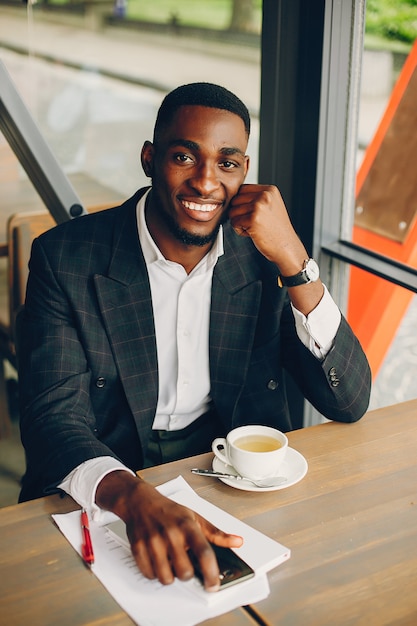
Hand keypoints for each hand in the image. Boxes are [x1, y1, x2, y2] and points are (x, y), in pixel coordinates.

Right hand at [96, 471, 242, 590]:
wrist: (141, 502)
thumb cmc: (170, 511)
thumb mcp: (196, 517)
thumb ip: (217, 533)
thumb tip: (237, 541)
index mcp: (188, 526)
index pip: (204, 553)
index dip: (211, 573)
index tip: (214, 584)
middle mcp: (171, 534)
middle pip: (184, 571)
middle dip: (187, 574)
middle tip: (185, 566)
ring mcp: (153, 541)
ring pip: (166, 577)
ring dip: (170, 576)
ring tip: (170, 563)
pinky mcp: (138, 548)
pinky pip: (149, 574)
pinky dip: (154, 573)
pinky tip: (157, 562)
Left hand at [228, 184, 303, 270]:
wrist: (287, 247)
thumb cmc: (277, 230)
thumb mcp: (271, 206)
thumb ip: (257, 198)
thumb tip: (234, 195)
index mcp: (270, 190)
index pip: (242, 189)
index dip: (242, 203)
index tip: (250, 213)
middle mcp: (265, 195)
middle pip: (235, 199)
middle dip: (239, 213)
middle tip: (252, 223)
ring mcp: (259, 206)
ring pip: (233, 211)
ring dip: (239, 222)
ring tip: (253, 228)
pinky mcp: (253, 219)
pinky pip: (234, 222)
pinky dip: (240, 230)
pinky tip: (252, 233)